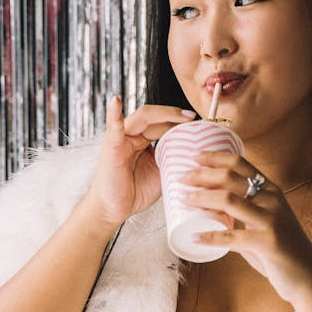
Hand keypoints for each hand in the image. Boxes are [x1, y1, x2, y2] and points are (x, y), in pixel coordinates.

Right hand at [84, 97, 195, 228]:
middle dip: (176, 116)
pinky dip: (113, 113)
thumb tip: (197, 156)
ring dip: (163, 113)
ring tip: (182, 115)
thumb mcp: (162, 175)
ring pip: (143, 117)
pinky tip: (116, 101)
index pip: (163, 124)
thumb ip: (173, 162)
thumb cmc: (134, 193)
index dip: (180, 122)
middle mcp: (132, 136)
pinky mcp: (111, 146)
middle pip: (156, 118)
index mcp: (144, 142)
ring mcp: (121, 139)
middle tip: (194, 118)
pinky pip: (113, 127)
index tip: (200, 125)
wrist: (113, 210)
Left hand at [180, 152, 311, 302]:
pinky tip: (195, 237)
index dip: (215, 157)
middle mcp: (272, 200)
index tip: (194, 156)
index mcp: (271, 191)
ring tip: (184, 200)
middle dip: (202, 174)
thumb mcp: (267, 223)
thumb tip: (212, 213)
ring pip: (228, 200)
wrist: (308, 276)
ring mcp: (270, 220)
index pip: (240, 164)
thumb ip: (244, 216)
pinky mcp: (266, 243)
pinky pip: (231, 237)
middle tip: (182, 178)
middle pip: (230, 177)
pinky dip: (210, 236)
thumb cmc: (283, 251)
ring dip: (202, 198)